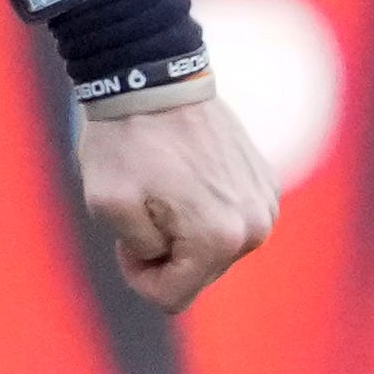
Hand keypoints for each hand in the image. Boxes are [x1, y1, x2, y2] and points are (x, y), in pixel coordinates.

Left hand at [80, 86, 277, 312]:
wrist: (154, 77)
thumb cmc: (125, 141)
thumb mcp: (108, 207)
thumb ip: (141, 253)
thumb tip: (168, 258)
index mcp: (219, 239)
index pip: (170, 297)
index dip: (137, 272)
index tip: (127, 235)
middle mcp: (256, 227)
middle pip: (197, 275)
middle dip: (164, 252)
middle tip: (145, 205)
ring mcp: (266, 203)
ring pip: (213, 251)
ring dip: (184, 231)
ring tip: (165, 187)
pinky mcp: (265, 182)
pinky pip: (228, 221)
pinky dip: (203, 208)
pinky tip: (186, 174)